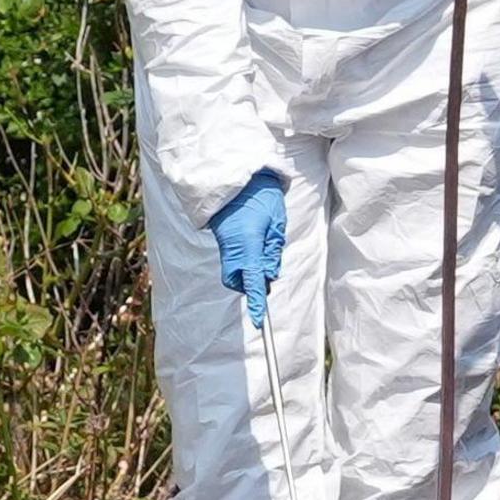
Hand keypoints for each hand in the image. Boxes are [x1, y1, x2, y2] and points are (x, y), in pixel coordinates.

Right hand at [207, 168, 286, 325]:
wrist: (237, 178)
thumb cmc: (261, 197)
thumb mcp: (276, 223)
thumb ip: (272, 251)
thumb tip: (268, 274)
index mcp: (248, 244)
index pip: (253, 281)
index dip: (257, 302)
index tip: (259, 321)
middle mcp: (233, 249)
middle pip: (239, 281)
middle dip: (252, 283)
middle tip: (268, 265)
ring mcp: (225, 246)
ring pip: (235, 271)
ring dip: (248, 269)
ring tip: (263, 243)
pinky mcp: (223, 241)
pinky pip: (233, 259)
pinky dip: (244, 258)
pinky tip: (254, 239)